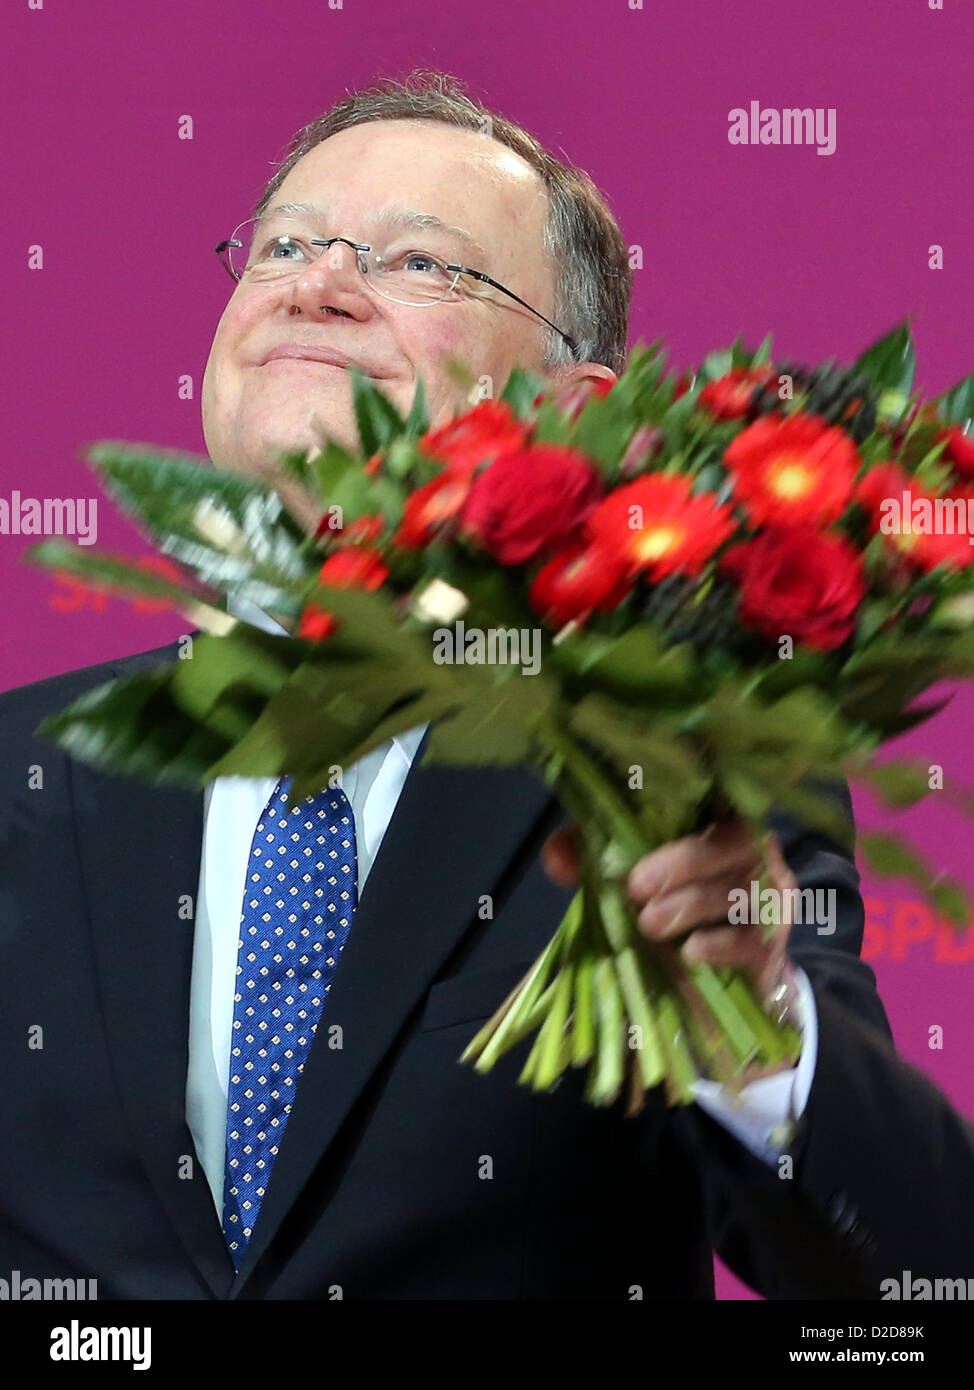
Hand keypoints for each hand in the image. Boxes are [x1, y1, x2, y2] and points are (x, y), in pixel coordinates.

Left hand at [542, 817, 802, 1034]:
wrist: (724, 984)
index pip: (717, 794)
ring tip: (649, 924)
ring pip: (741, 888)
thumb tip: (554, 853)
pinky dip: (719, 944)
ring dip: (691, 904)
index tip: (645, 814)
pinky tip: (690, 952)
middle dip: (683, 861)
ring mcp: (773, 895)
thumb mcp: (630, 883)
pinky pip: (754, 937)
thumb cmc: (676, 914)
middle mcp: (755, 850)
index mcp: (721, 822)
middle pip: (735, 841)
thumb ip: (592, 862)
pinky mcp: (775, 942)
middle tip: (634, 888)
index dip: (689, 799)